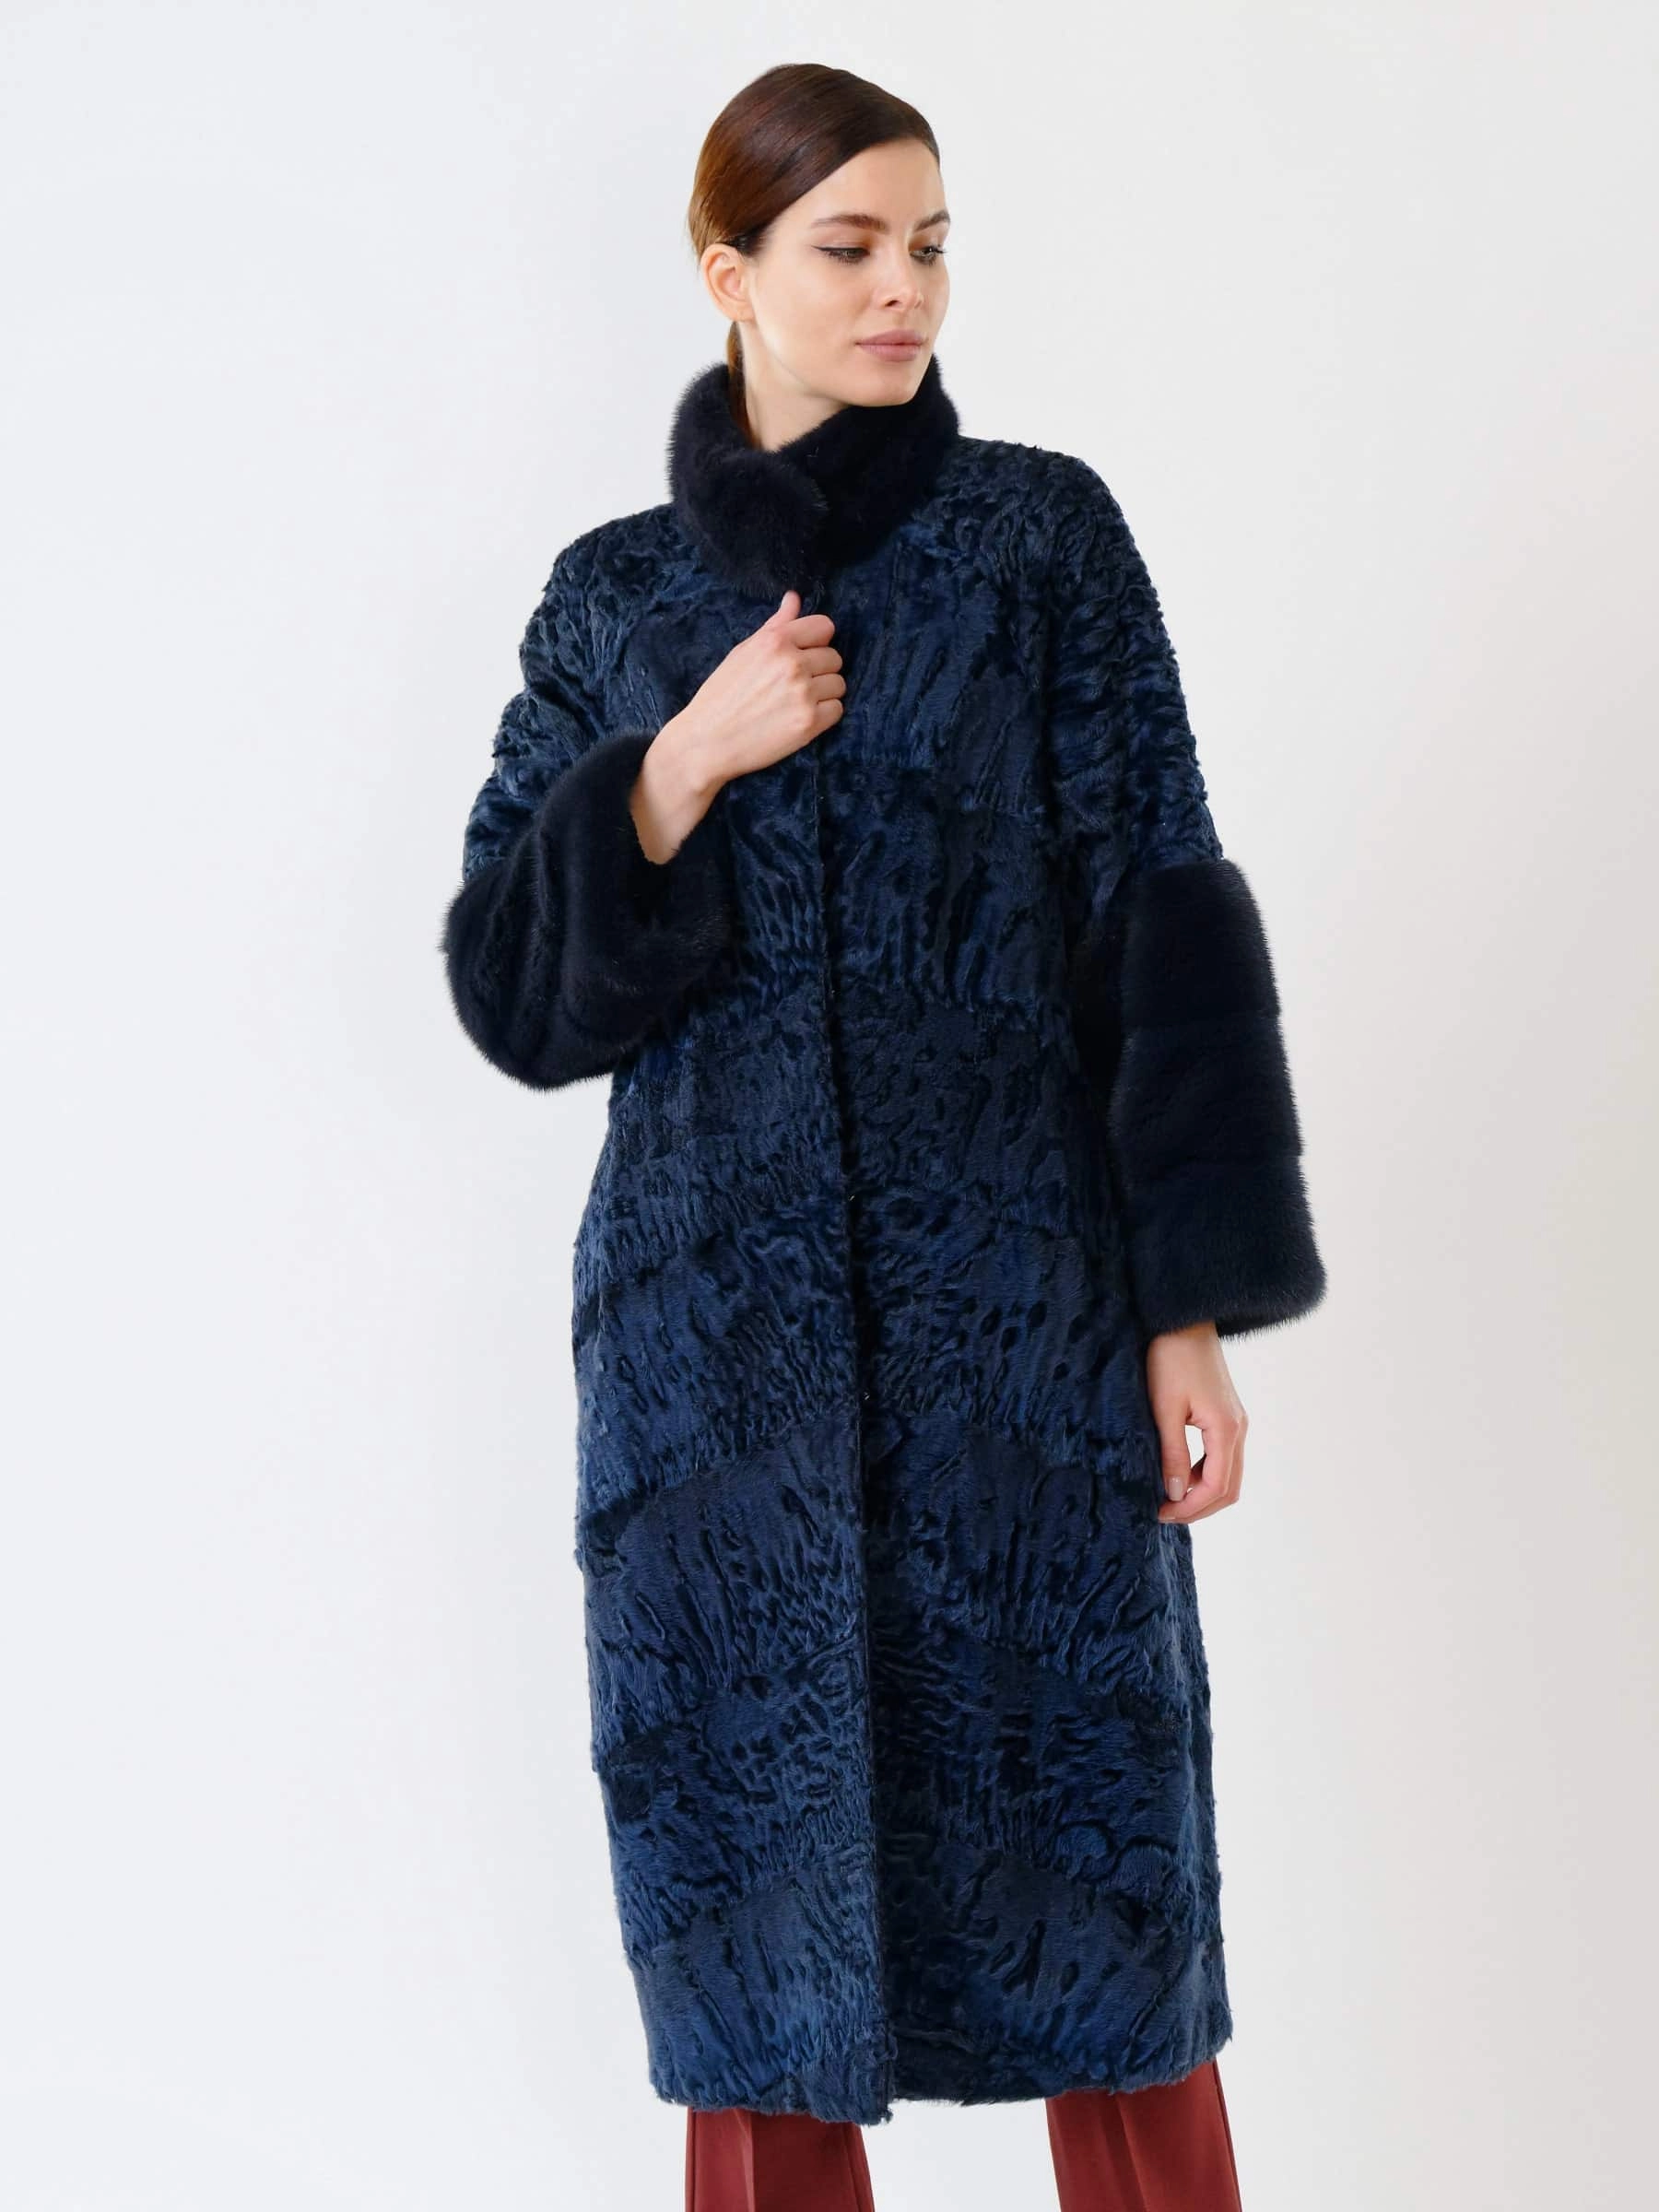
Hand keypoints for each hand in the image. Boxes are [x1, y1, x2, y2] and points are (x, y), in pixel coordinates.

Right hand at [665, 588, 845, 784]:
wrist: (707, 741)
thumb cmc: (721, 695)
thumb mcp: (743, 652)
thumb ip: (775, 625)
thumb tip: (794, 598)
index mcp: (775, 641)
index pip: (825, 627)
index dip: (817, 641)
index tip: (804, 655)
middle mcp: (792, 664)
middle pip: (834, 657)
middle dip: (819, 670)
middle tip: (793, 686)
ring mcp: (803, 694)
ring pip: (839, 684)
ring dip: (823, 693)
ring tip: (795, 702)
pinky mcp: (809, 723)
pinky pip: (837, 709)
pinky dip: (824, 715)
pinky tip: (799, 718)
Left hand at [1146, 1322, 1246, 1523]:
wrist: (1183, 1322)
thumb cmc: (1170, 1359)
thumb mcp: (1164, 1409)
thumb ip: (1171, 1453)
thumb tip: (1173, 1493)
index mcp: (1225, 1429)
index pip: (1216, 1486)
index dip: (1189, 1507)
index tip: (1160, 1513)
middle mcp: (1238, 1429)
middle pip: (1228, 1488)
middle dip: (1198, 1507)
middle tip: (1163, 1514)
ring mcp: (1235, 1423)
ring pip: (1227, 1475)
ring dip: (1201, 1493)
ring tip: (1167, 1498)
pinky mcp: (1226, 1416)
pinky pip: (1221, 1457)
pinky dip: (1203, 1474)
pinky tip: (1178, 1475)